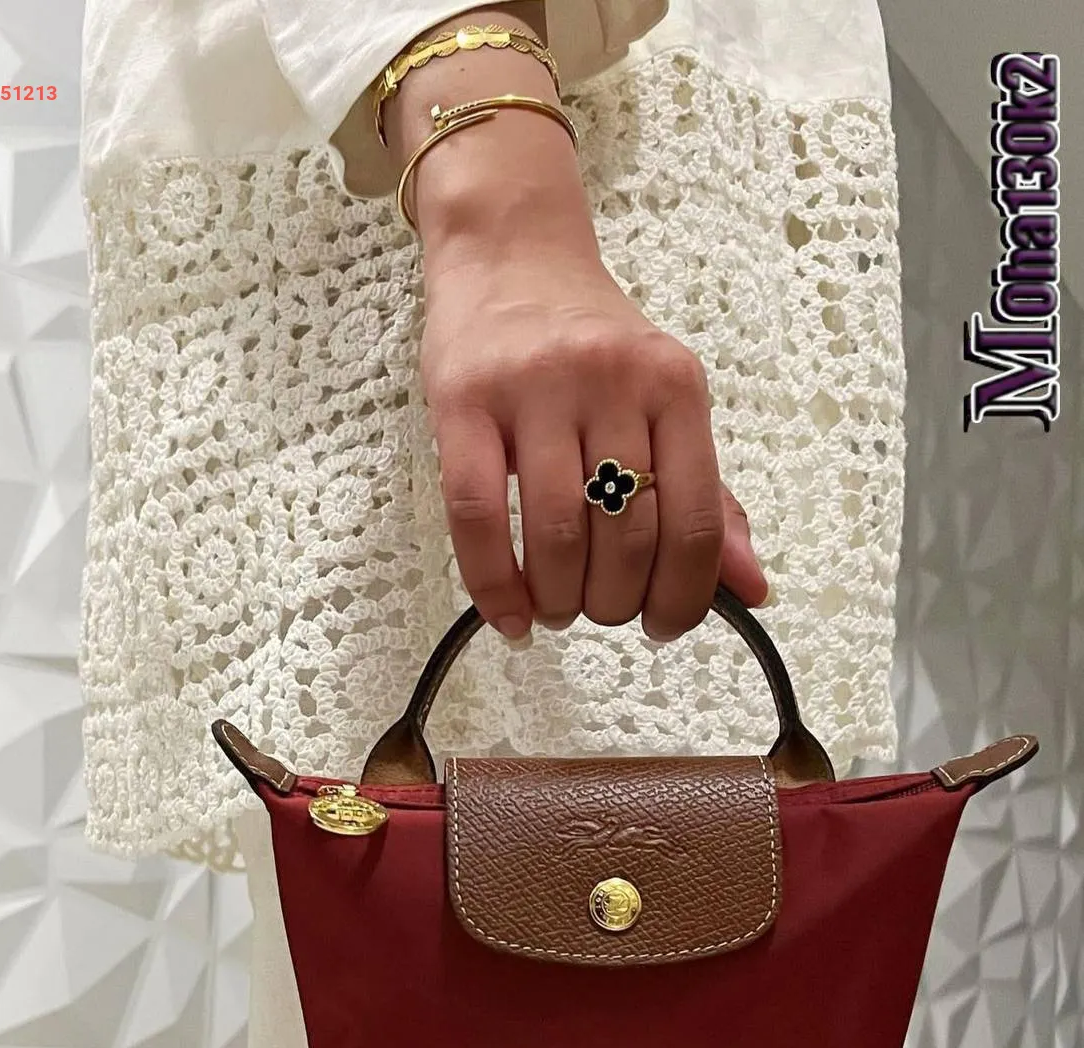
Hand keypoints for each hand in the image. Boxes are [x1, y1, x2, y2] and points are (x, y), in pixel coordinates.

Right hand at [421, 248, 768, 640]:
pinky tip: (508, 616)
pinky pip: (478, 515)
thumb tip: (753, 591)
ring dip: (559, 599)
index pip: (693, 521)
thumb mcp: (664, 403)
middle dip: (616, 604)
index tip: (664, 627)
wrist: (509, 253)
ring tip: (557, 610)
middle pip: (626, 536)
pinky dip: (494, 584)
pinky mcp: (462, 399)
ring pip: (556, 533)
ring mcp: (533, 387)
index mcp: (674, 384)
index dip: (685, 597)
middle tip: (601, 613)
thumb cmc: (590, 342)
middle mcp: (611, 380)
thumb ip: (707, 497)